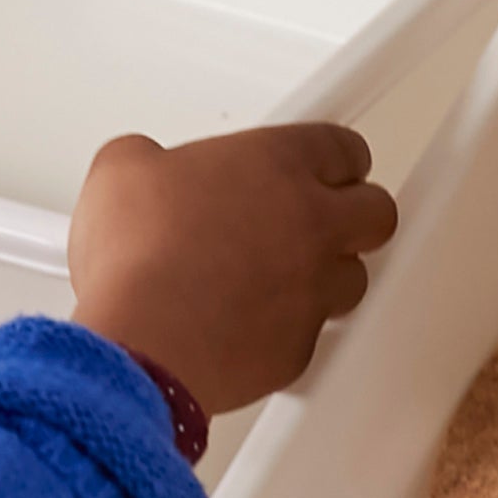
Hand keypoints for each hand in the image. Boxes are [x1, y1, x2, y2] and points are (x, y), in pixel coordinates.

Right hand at [68, 122, 399, 418]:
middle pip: (376, 211)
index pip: (344, 147)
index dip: (333, 158)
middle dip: (355, 213)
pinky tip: (251, 323)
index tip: (322, 163)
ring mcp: (314, 289)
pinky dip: (290, 329)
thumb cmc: (138, 257)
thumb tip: (142, 167)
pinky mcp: (302, 349)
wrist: (142, 341)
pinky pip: (315, 334)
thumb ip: (151, 158)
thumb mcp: (121, 171)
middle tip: (320, 216)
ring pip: (354, 278)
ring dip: (327, 274)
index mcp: (278, 165)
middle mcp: (312, 224)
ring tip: (282, 275)